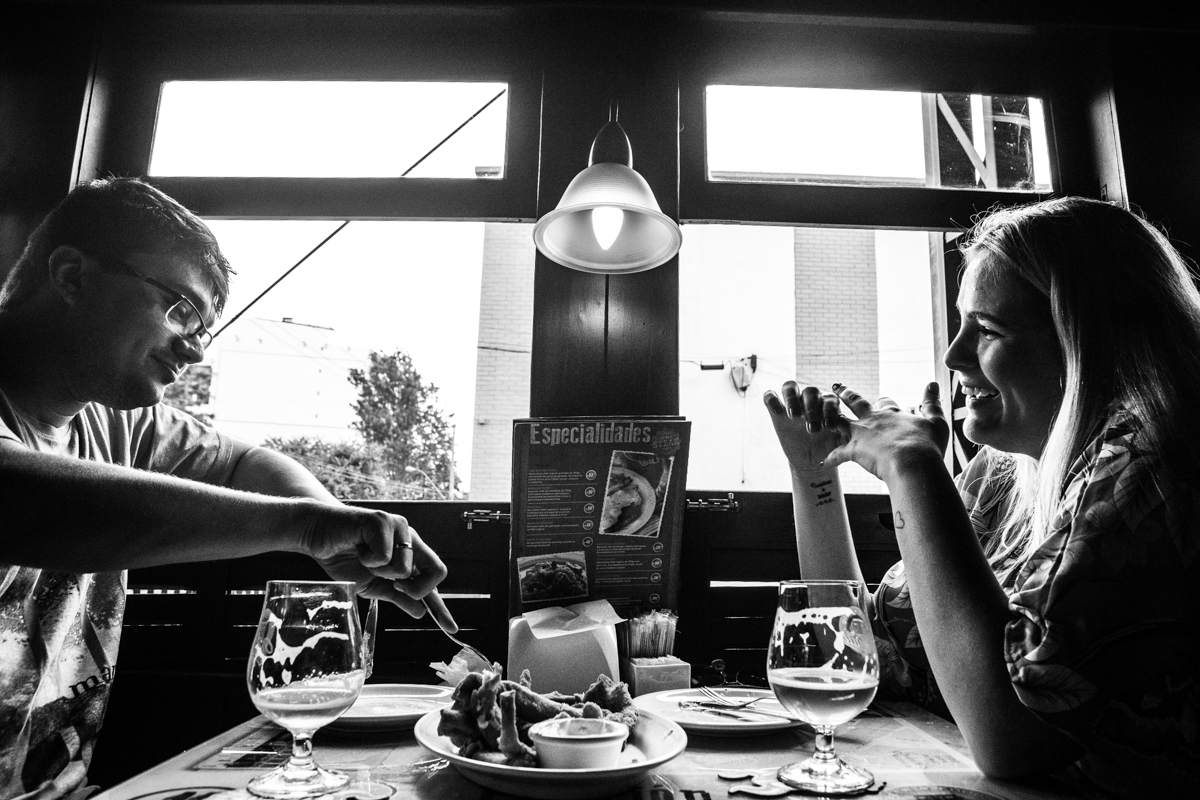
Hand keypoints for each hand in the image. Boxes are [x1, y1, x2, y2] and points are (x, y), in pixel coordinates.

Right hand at [302, 505, 457, 632]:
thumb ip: (396, 596)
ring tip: (365, 558)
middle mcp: (410, 538)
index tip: (451, 627)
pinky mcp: (382, 520)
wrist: (317, 534)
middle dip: (415, 588)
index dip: (441, 606)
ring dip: (380, 572)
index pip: (433, 580)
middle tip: (393, 586)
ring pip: (405, 568)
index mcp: (410, 553)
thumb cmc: (344, 556)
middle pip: (437, 570)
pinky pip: (384, 556)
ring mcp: (398, 527)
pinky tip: (358, 549)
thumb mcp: (372, 585)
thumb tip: (420, 612)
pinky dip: (368, 560)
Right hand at [763, 381, 846, 470]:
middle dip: (812, 409)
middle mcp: (810, 399)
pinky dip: (772, 400)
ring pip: (790, 387)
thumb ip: (847, 434)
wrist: (811, 460)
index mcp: (828, 404)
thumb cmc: (828, 448)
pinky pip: (770, 397)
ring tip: (794, 416)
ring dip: (792, 399)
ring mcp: (792, 403)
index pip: (829, 399)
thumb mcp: (841, 443)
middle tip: (813, 429)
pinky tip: (778, 413)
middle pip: (810, 391)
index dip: (829, 410)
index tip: (829, 427)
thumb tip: (856, 431)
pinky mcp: (775, 410)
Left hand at [824, 382, 949, 483]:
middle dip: (846, 395)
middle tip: (836, 388)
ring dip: (829, 419)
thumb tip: (933, 383)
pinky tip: (823, 462)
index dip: (883, 403)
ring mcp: (861, 434)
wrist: (913, 463)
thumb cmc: (927, 445)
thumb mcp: (936, 422)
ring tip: (819, 417)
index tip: (882, 401)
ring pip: (840, 421)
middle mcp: (874, 419)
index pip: (885, 402)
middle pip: (856, 402)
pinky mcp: (854, 450)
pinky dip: (830, 458)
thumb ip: (932, 403)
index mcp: (892, 414)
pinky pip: (837, 453)